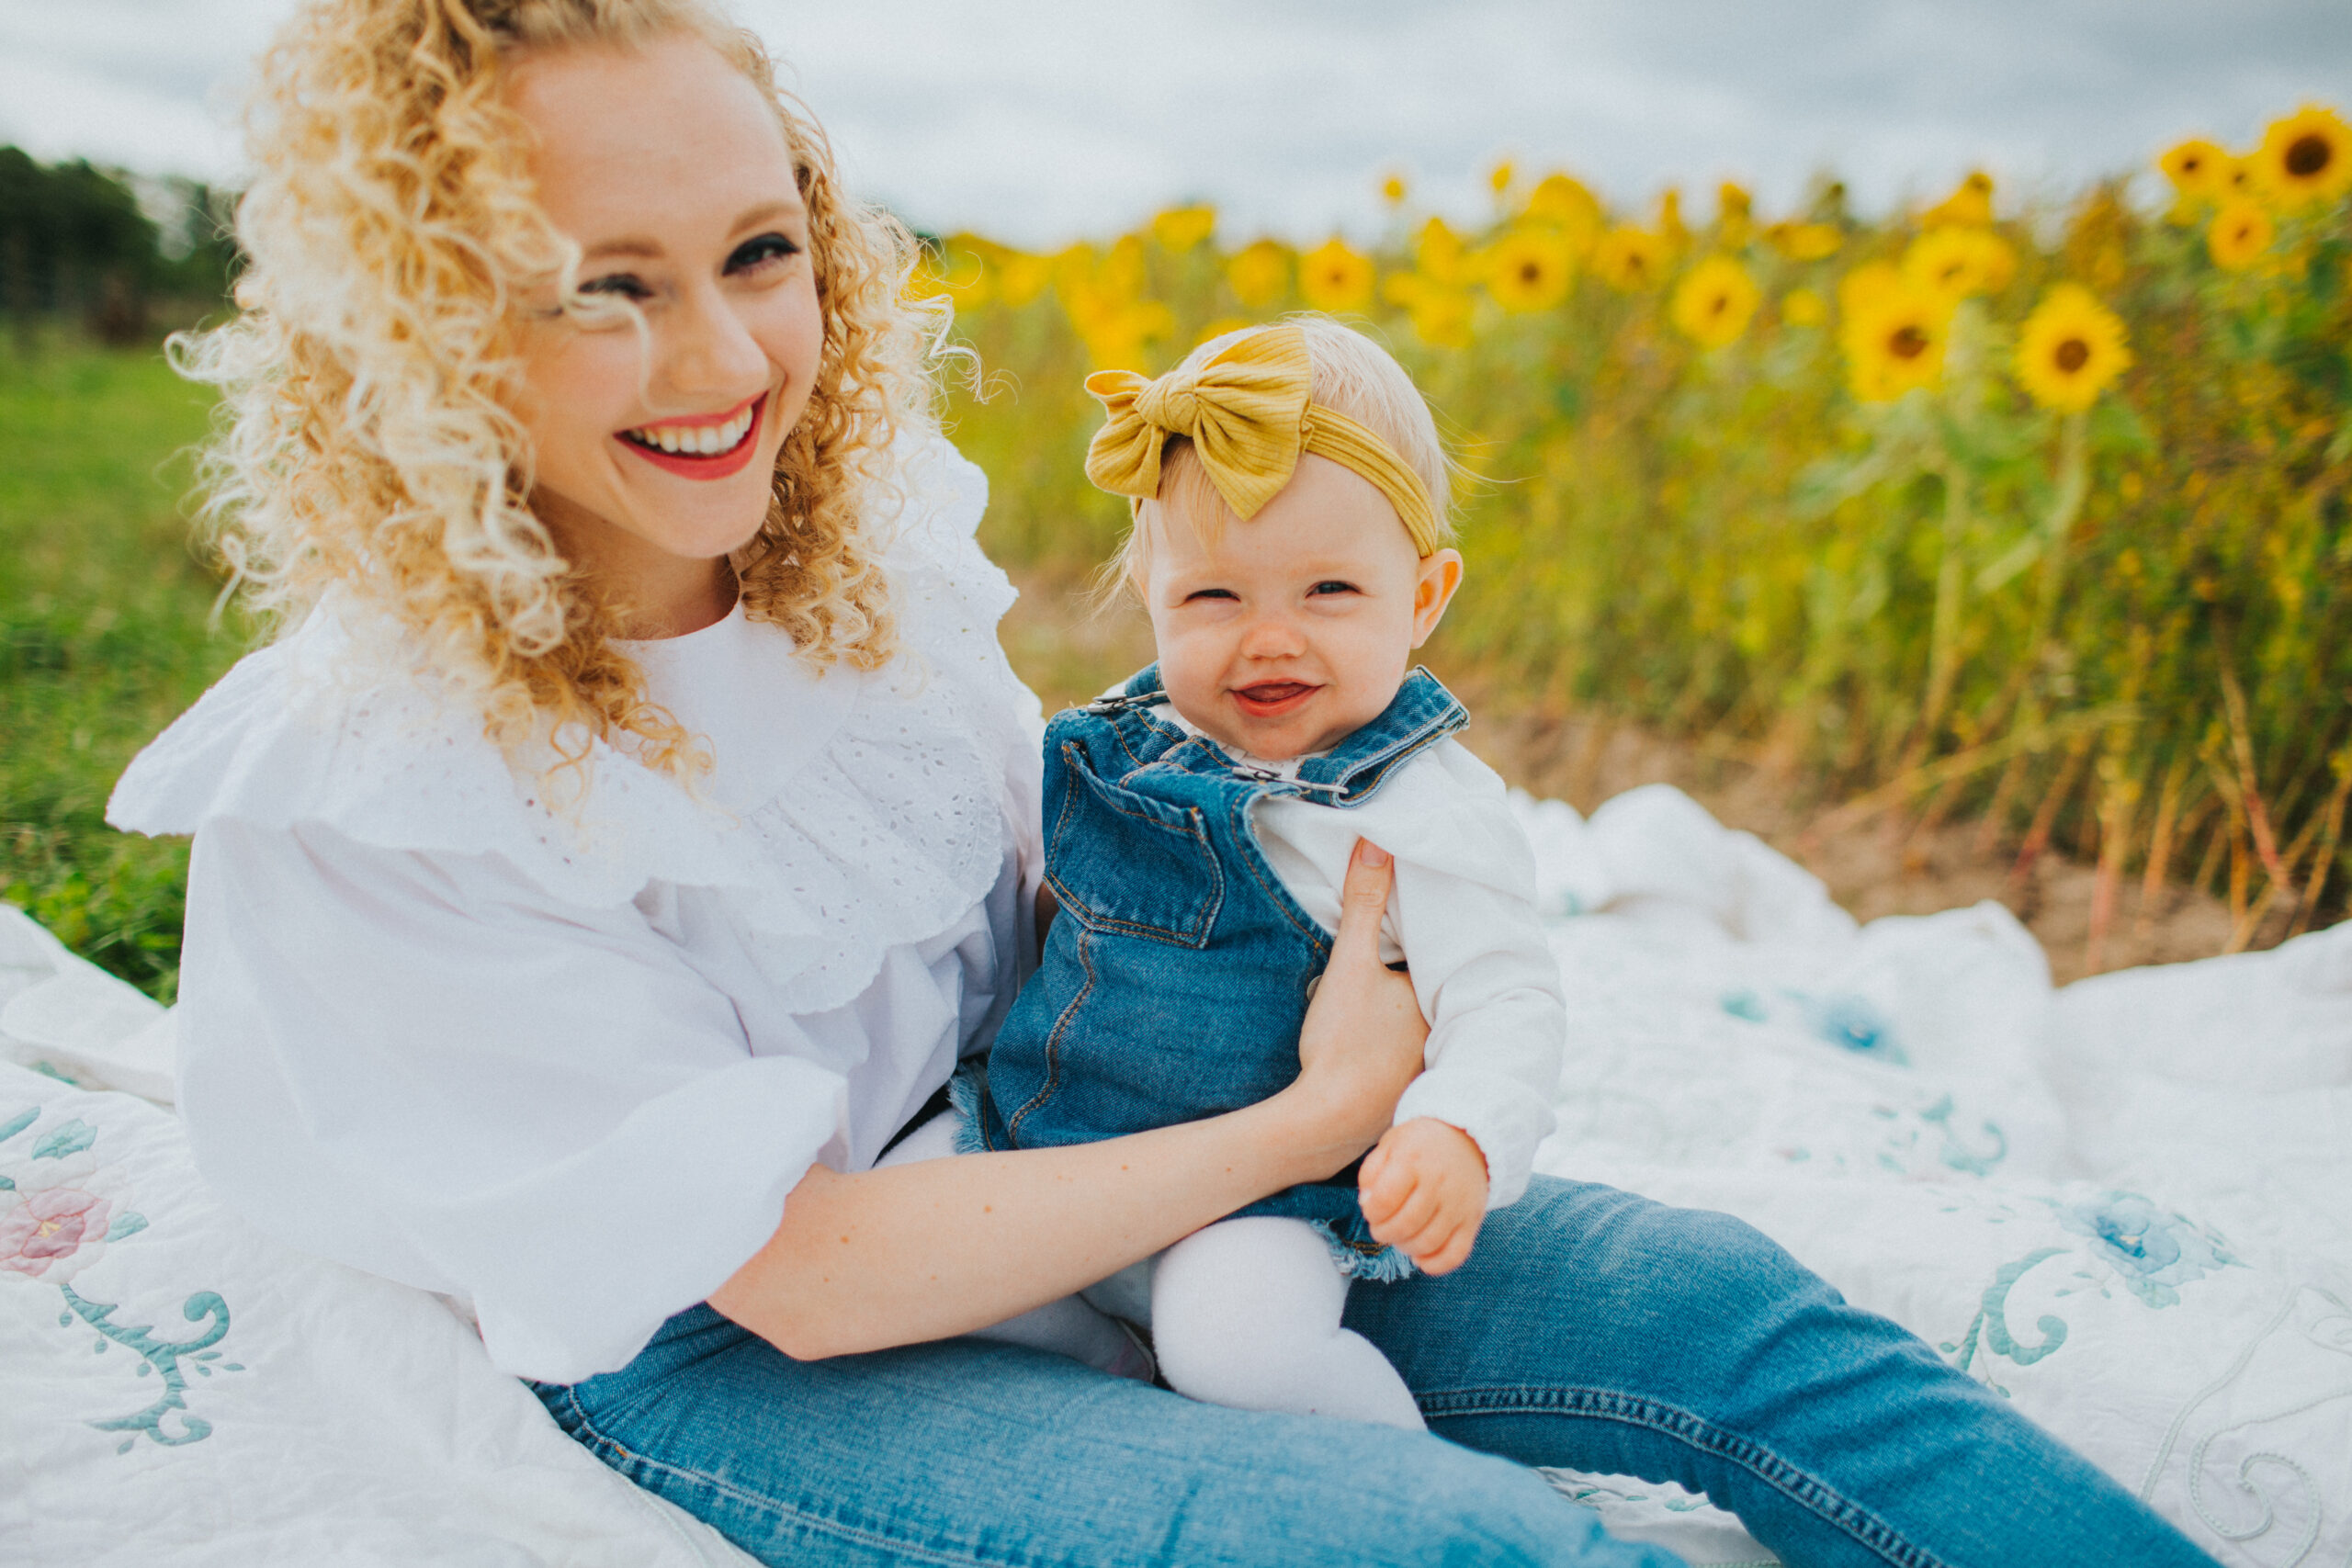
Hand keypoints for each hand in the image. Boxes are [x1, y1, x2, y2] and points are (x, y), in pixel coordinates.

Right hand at [1276, 839, 1428, 1182]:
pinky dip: (1394, 1064)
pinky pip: (1405, 1071)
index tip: (1403, 946)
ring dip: (1407, 1031)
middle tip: (1390, 985)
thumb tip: (1375, 841)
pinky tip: (1376, 1061)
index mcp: (1439, 1004)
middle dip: (1414, 994)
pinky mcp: (1402, 1103)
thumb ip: (1365, 903)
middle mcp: (1443, 1042)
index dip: (1417, 955)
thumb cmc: (1342, 1039)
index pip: (1436, 967)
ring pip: (1419, 1039)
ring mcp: (1425, 1077)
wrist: (1323, 1120)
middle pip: (1428, 1003)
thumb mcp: (1350, 964)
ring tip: (1386, 1019)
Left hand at [1358, 1117, 1487, 1274]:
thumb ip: (1371, 1173)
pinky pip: (1455, 1254)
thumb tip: (1367, 1205)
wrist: (1469, 1138)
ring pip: (1427, 1243)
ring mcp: (1459, 1204)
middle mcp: (1439, 1183)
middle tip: (1381, 1227)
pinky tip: (1420, 1256)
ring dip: (1405, 1247)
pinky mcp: (1473, 1220)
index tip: (1371, 1209)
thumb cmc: (1420, 1144)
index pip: (1385, 1200)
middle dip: (1384, 1233)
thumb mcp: (1390, 1144)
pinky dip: (1434, 1264)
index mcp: (1413, 1160)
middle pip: (1405, 1225)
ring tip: (1400, 1236)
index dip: (1371, 1212)